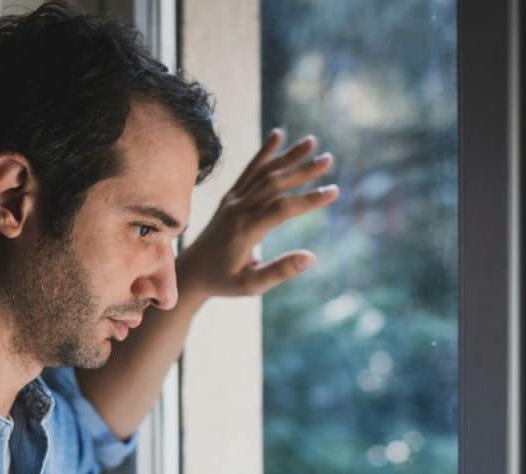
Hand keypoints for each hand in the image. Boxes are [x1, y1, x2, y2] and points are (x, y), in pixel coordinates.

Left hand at [177, 128, 337, 304]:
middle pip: (274, 184)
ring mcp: (232, 200)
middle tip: (329, 159)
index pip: (281, 209)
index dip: (308, 200)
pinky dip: (263, 153)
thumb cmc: (224, 281)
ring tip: (312, 141)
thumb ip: (279, 271)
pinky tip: (277, 135)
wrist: (192, 271)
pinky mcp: (230, 197)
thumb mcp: (251, 286)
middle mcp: (238, 210)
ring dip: (288, 156)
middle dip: (302, 170)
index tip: (333, 191)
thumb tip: (311, 257)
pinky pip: (249, 171)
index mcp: (245, 231)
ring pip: (263, 173)